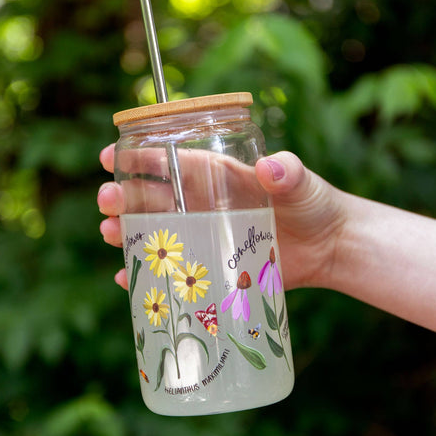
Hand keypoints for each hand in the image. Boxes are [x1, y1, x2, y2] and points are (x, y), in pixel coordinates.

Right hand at [98, 143, 345, 291]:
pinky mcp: (210, 265)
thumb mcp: (300, 183)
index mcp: (215, 175)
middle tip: (107, 203)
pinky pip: (171, 268)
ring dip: (126, 232)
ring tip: (110, 234)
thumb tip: (272, 168)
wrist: (328, 246)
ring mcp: (203, 235)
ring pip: (153, 231)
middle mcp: (201, 204)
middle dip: (122, 197)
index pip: (167, 161)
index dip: (136, 157)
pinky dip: (148, 272)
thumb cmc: (312, 203)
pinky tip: (128, 279)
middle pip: (150, 198)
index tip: (109, 157)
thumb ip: (288, 172)